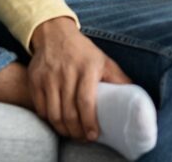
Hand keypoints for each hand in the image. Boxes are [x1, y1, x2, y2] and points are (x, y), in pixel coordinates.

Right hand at [28, 17, 131, 141]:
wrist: (54, 33)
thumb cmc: (83, 51)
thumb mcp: (103, 60)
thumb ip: (119, 78)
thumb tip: (136, 96)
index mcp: (87, 67)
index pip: (86, 101)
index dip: (89, 122)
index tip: (93, 135)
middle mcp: (67, 72)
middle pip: (69, 112)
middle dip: (76, 131)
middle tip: (83, 137)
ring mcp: (49, 76)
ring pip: (54, 114)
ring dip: (63, 129)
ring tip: (71, 133)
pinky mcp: (35, 80)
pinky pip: (41, 108)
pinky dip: (49, 120)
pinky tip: (58, 122)